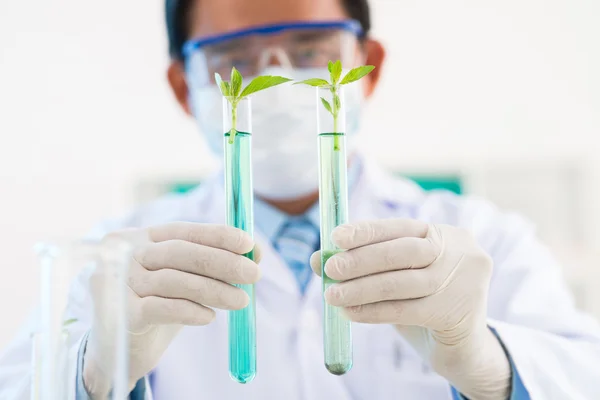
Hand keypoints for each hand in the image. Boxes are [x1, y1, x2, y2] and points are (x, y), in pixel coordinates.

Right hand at [83, 223, 259, 396]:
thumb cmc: (157, 305)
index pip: (184, 230)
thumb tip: (256, 251)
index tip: (249, 244)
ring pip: (174, 280)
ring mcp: (120, 281)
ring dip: (214, 290)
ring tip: (240, 300)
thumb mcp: (186, 280)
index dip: (218, 235)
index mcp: (143, 237)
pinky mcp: (121, 312)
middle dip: (223, 262)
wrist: (119, 350)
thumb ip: (214, 263)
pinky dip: (189, 311)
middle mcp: (126, 253)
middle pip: (180, 251)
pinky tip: (209, 317)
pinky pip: (160, 307)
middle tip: (254, 274)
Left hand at [310, 219, 510, 399]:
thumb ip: (362, 265)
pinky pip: (404, 311)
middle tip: (331, 269)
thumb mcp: (397, 278)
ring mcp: (463, 283)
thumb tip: (318, 259)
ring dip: (361, 288)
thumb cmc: (423, 304)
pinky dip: (372, 311)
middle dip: (361, 259)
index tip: (335, 237)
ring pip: (400, 282)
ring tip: (333, 296)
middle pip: (403, 251)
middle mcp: (459, 252)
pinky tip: (350, 313)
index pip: (401, 227)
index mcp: (445, 234)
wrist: (463, 349)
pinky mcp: (457, 314)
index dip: (367, 231)